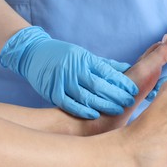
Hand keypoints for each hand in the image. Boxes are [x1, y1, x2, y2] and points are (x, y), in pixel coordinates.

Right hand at [0, 26, 137, 118]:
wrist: (33, 52)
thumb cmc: (63, 54)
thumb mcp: (84, 55)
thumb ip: (105, 64)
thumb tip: (128, 68)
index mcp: (84, 59)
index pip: (107, 72)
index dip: (122, 82)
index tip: (134, 90)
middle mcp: (74, 69)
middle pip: (99, 85)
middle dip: (116, 95)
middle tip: (129, 102)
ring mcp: (62, 80)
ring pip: (85, 96)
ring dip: (103, 105)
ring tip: (117, 110)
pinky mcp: (52, 91)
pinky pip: (68, 103)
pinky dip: (82, 110)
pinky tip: (94, 115)